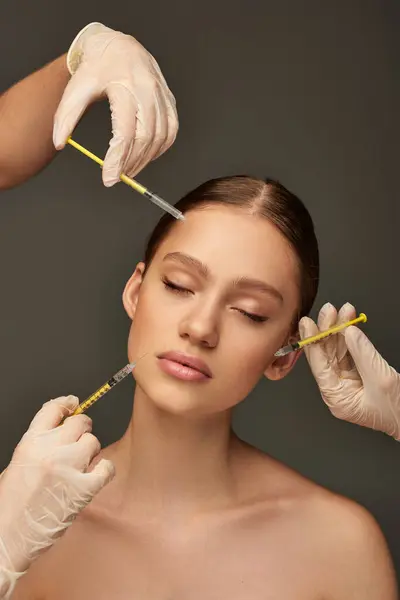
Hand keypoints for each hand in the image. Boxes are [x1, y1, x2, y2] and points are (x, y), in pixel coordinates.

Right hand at [0, 396, 113, 597]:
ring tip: (81, 465)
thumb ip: (38, 446)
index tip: (73, 404)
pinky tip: (96, 476)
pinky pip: (106, 468)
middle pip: (80, 422)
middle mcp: (50, 451)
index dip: (67, 404)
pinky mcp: (83, 489)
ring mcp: (68, 468)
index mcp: (30, 443)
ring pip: (93, 442)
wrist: (6, 538)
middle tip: (79, 440)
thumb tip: (59, 432)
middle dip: (82, 429)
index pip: (53, 410)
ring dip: (91, 451)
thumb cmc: (8, 506)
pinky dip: (105, 471)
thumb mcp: (17, 464)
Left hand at [53, 23, 177, 185]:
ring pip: (161, 138)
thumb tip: (59, 142)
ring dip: (146, 160)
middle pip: (145, 138)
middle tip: (117, 176)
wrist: (118, 45)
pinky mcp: (169, 101)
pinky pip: (170, 131)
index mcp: (124, 86)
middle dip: (131, 163)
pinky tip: (146, 155)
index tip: (109, 178)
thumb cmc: (97, 67)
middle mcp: (147, 90)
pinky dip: (159, 149)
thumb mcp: (76, 87)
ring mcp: (161, 95)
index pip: (125, 132)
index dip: (118, 160)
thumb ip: (66, 116)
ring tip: (129, 169)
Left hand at [299, 303, 399, 439]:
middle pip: (327, 355)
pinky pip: (352, 353)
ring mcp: (350, 382)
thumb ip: (363, 354)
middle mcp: (339, 390)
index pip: (319, 366)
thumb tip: (349, 332)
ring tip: (343, 311)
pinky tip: (349, 321)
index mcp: (337, 399)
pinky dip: (351, 337)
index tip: (308, 323)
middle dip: (327, 331)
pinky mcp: (362, 375)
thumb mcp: (381, 380)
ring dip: (340, 329)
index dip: (312, 342)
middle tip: (328, 311)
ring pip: (339, 351)